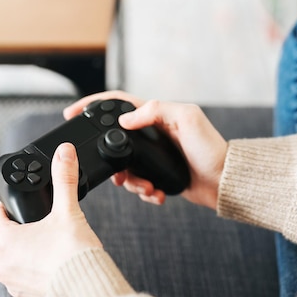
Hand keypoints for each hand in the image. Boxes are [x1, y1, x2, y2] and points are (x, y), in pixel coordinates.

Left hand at [0, 143, 102, 296]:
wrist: (86, 289)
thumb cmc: (72, 253)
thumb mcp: (67, 210)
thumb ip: (64, 178)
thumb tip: (64, 151)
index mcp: (6, 241)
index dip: (6, 206)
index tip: (19, 205)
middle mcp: (3, 265)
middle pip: (5, 238)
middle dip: (21, 230)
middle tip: (42, 223)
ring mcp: (14, 284)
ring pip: (15, 260)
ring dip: (27, 252)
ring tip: (51, 246)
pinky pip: (26, 280)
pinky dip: (37, 272)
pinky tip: (55, 266)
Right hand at [64, 90, 227, 209]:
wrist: (224, 181)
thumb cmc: (211, 148)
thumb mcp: (188, 118)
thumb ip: (157, 110)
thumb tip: (125, 121)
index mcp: (156, 114)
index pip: (117, 103)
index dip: (93, 104)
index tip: (72, 112)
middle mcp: (152, 134)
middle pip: (114, 141)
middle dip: (111, 161)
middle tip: (116, 174)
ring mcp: (153, 156)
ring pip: (125, 168)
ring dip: (131, 182)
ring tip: (147, 188)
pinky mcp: (157, 175)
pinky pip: (139, 184)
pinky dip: (144, 192)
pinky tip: (156, 193)